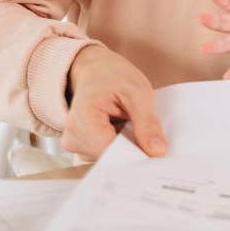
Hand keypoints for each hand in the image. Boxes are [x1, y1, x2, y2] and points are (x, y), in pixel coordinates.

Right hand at [62, 44, 166, 159]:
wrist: (94, 69)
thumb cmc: (112, 75)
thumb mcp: (138, 91)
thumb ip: (147, 123)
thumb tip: (157, 151)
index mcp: (82, 119)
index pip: (110, 152)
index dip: (135, 153)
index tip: (155, 151)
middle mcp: (72, 137)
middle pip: (109, 159)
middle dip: (132, 149)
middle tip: (144, 130)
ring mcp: (74, 145)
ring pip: (109, 161)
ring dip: (126, 147)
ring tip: (129, 124)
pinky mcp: (81, 148)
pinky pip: (106, 157)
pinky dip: (119, 146)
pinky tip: (122, 130)